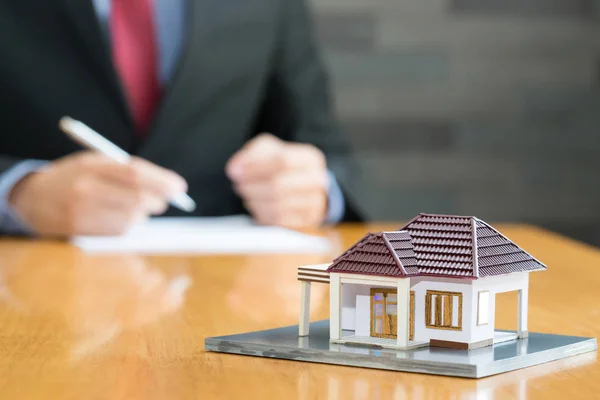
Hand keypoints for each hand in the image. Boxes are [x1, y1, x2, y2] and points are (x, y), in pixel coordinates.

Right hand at [9, 152, 186, 236]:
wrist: (33, 198)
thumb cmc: (76, 178)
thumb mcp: (96, 162)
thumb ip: (129, 170)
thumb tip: (169, 186)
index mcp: (92, 165)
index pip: (135, 173)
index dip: (162, 181)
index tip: (180, 187)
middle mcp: (86, 187)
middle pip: (136, 197)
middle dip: (159, 200)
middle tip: (167, 201)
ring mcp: (82, 211)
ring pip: (131, 218)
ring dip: (143, 214)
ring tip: (137, 207)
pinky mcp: (80, 230)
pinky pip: (119, 231)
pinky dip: (129, 225)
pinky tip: (121, 217)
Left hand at [226, 133, 328, 228]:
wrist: (306, 185)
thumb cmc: (285, 166)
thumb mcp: (270, 150)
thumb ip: (251, 154)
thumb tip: (235, 169)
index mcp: (310, 158)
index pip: (283, 161)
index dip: (256, 168)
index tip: (236, 172)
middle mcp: (317, 180)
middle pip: (279, 185)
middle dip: (252, 186)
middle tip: (239, 185)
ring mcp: (314, 202)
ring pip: (278, 205)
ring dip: (254, 201)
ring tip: (247, 194)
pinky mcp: (305, 220)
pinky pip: (278, 220)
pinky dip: (261, 213)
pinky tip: (256, 205)